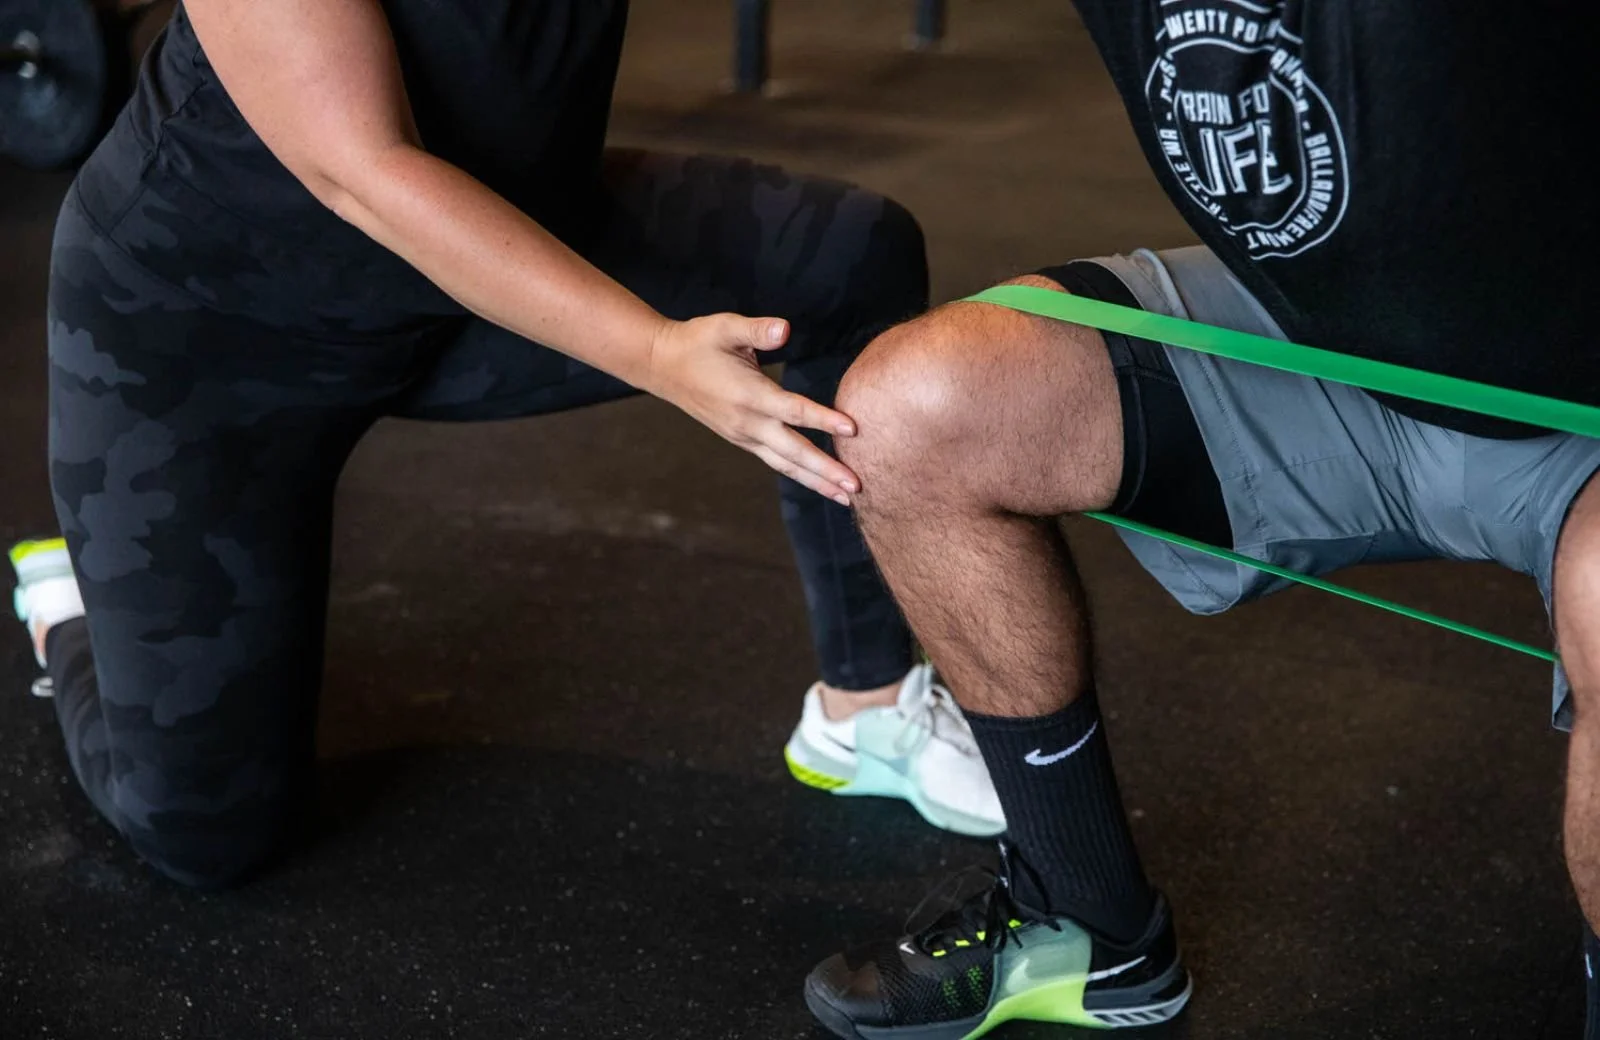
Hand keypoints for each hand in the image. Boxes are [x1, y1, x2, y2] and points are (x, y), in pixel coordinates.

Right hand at [645, 315, 860, 504]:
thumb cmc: (698, 341)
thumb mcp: (725, 327)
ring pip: (786, 464)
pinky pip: (776, 461)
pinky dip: (799, 474)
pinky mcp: (742, 439)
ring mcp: (744, 435)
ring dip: (817, 482)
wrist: (663, 366)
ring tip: (846, 498)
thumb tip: (785, 329)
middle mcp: (748, 422)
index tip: (853, 428)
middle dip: (826, 470)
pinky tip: (819, 484)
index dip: (824, 419)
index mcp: (749, 394)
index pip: (793, 410)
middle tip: (857, 486)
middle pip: (794, 452)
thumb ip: (757, 330)